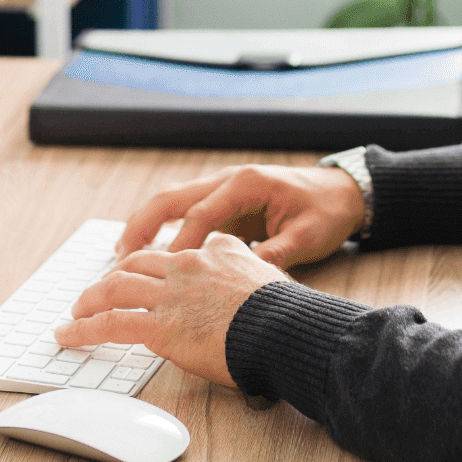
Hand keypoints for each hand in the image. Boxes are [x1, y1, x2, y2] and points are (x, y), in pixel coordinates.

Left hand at [55, 234, 283, 388]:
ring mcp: (172, 293)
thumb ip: (254, 278)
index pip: (181, 251)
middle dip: (114, 276)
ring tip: (76, 311)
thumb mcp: (274, 279)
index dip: (161, 266)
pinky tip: (68, 334)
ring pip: (115, 287)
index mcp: (219, 250)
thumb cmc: (290, 316)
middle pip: (138, 262)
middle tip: (100, 290)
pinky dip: (83, 328)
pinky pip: (110, 323)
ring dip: (90, 299)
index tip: (151, 275)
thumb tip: (253, 292)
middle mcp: (189, 265)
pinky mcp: (160, 325)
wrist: (288, 330)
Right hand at [112, 162, 365, 266]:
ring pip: (172, 201)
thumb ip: (274, 256)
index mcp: (246, 185)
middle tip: (120, 256)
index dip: (179, 245)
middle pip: (172, 199)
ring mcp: (222, 187)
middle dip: (142, 226)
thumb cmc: (325, 212)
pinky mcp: (223, 200)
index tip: (163, 272)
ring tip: (122, 254)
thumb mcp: (306, 237)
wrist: (341, 192)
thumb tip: (246, 280)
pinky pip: (184, 209)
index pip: (201, 215)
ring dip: (145, 224)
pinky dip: (162, 226)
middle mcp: (227, 180)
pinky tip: (149, 249)